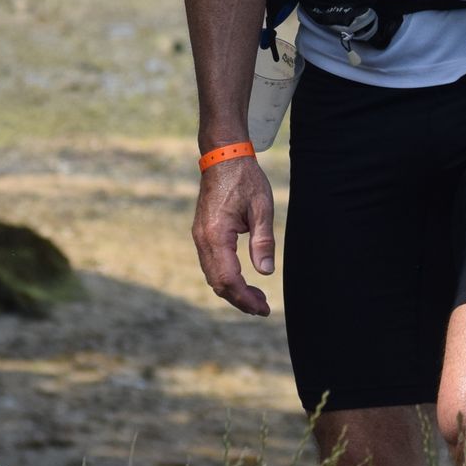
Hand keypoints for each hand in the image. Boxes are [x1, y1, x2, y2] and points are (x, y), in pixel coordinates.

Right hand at [191, 155, 275, 314]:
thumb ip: (263, 241)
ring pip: (212, 276)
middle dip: (240, 300)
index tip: (264, 308)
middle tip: (263, 308)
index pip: (229, 279)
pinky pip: (211, 264)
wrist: (223, 157)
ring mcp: (199, 237)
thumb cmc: (244, 179)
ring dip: (233, 290)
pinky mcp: (202, 233)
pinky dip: (226, 278)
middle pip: (217, 283)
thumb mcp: (261, 208)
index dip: (246, 298)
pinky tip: (243, 280)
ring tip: (256, 297)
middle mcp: (202, 239)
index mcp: (216, 235)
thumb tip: (266, 272)